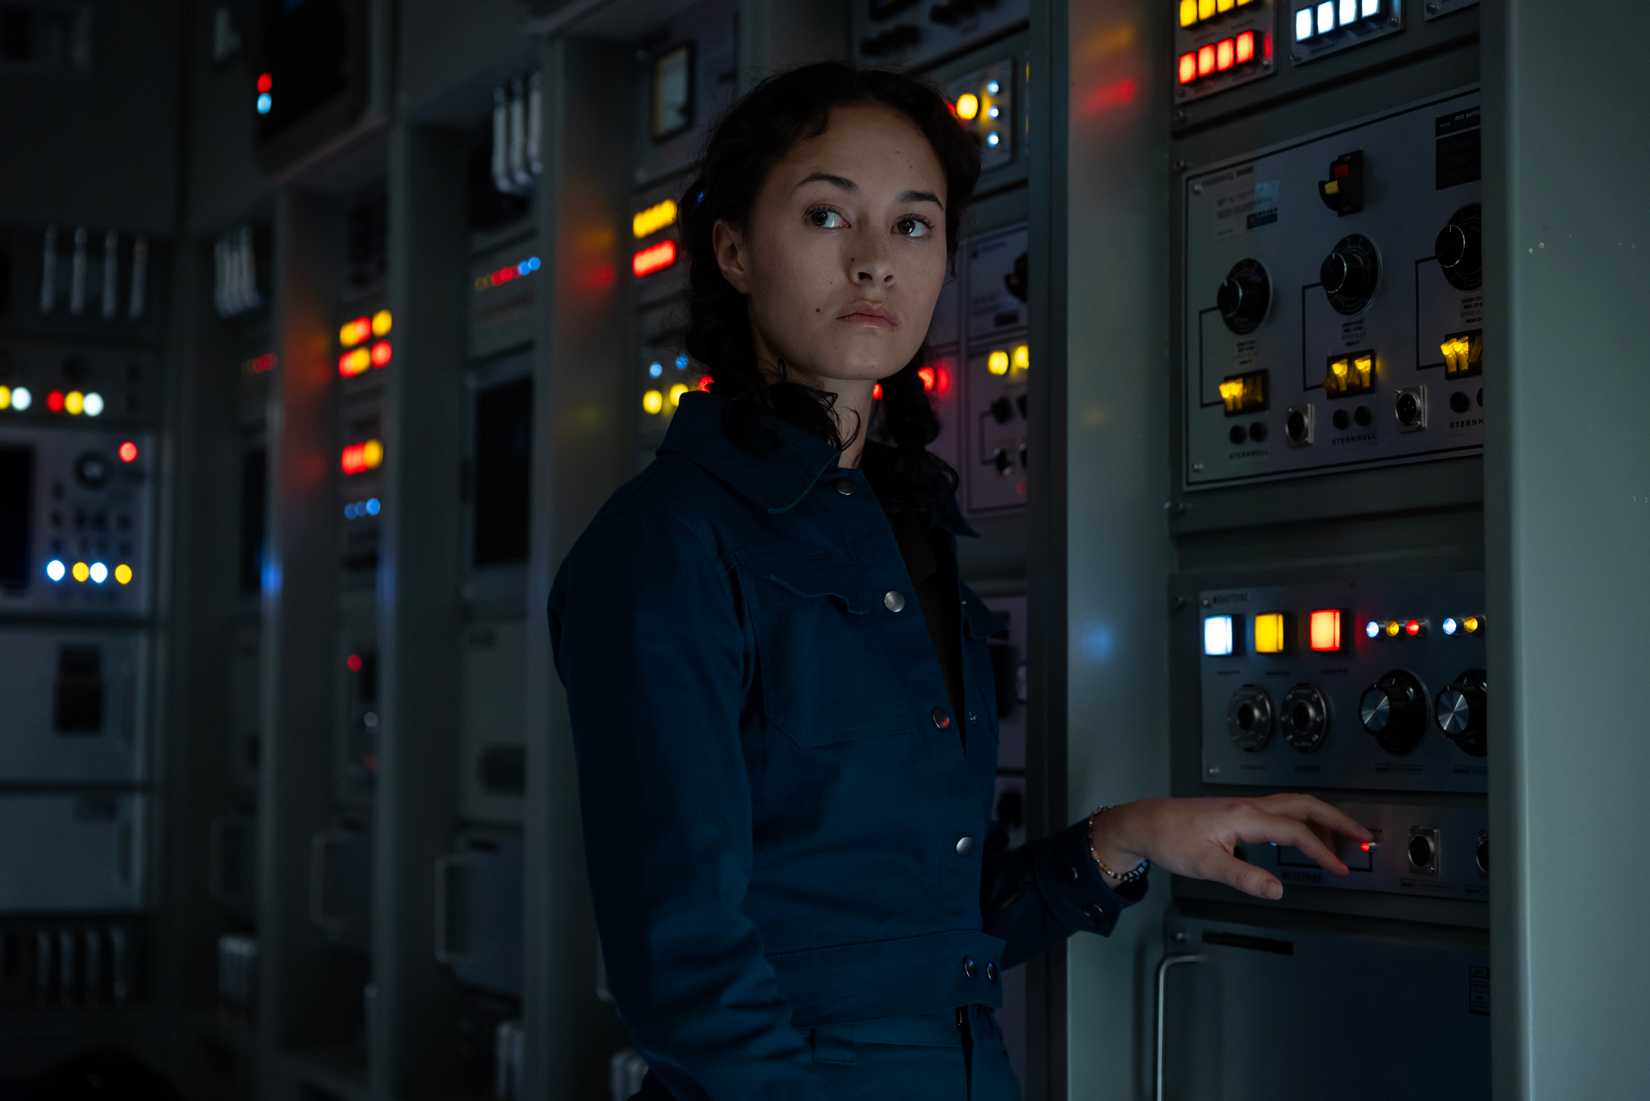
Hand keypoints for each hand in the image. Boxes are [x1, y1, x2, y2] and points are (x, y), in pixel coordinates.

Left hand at [1092, 795, 1372, 900]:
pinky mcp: (1238, 812)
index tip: (1341, 869)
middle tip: (1365, 838)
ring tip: (1343, 844)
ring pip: (1294, 806)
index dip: (1323, 851)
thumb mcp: (1206, 865)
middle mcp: (1250, 806)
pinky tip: (1304, 840)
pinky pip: (1281, 812)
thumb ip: (1244, 876)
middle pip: (1305, 806)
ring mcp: (1245, 807)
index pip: (1296, 831)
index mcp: (1246, 817)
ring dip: (1323, 820)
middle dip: (1338, 820)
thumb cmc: (1171, 840)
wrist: (1145, 822)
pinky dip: (1302, 822)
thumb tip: (1278, 890)